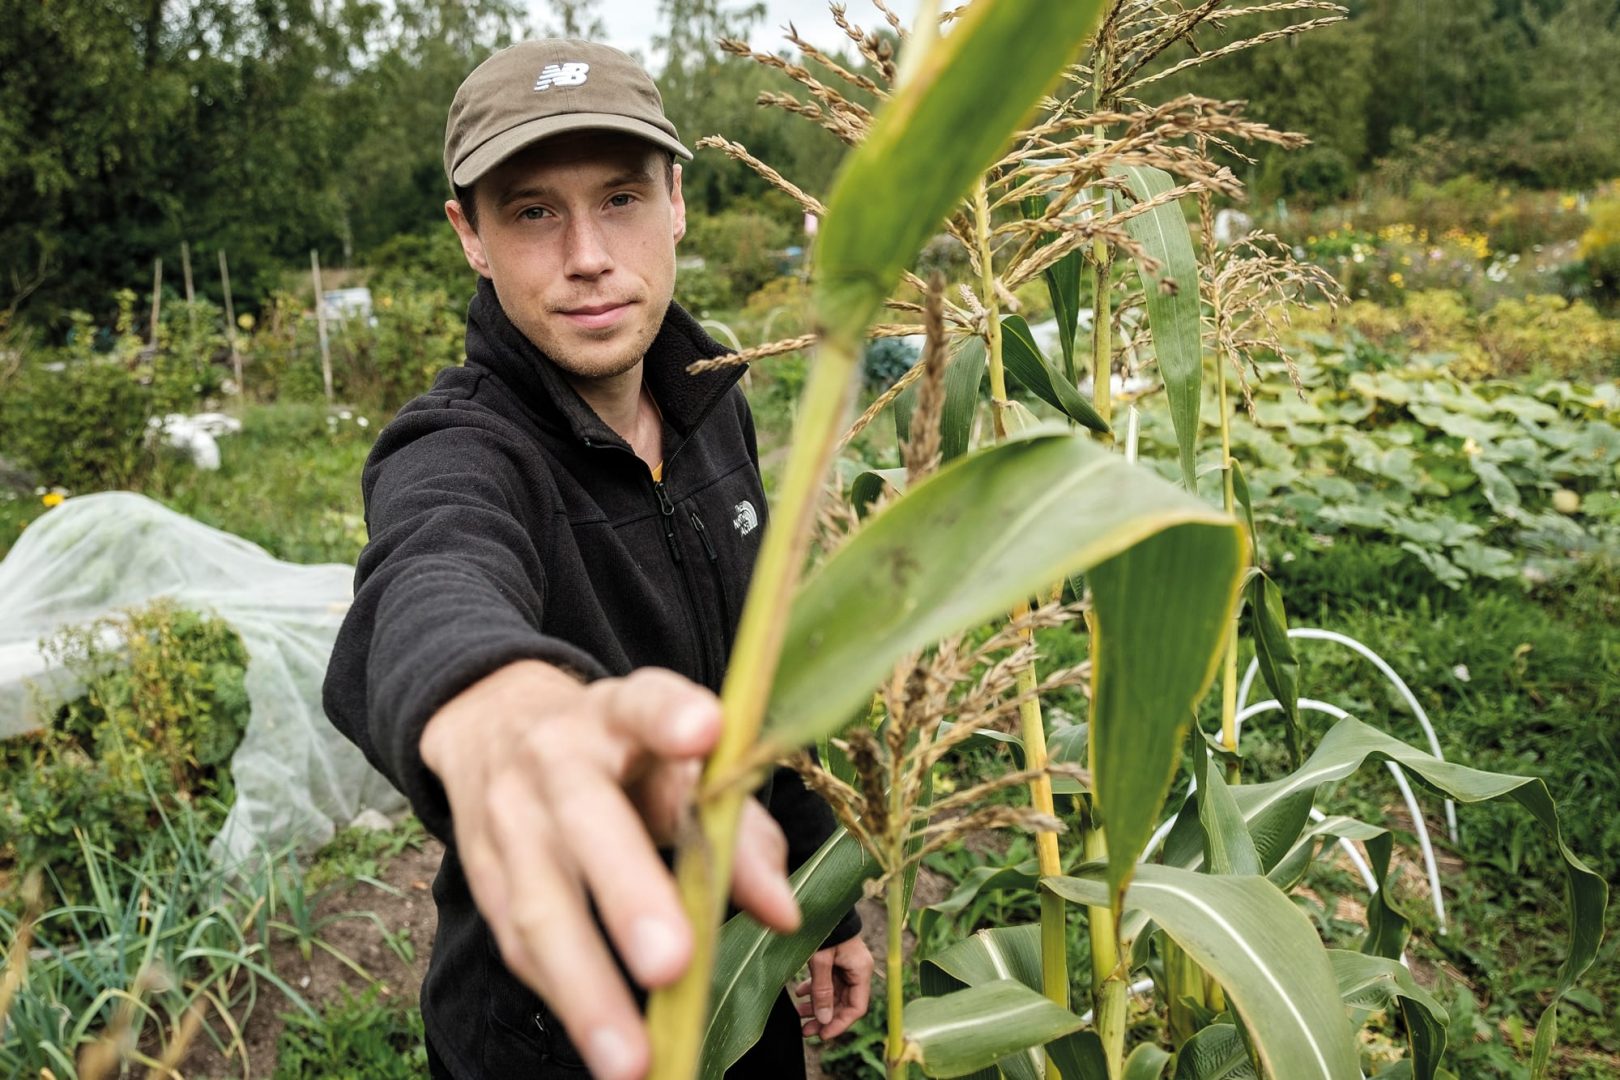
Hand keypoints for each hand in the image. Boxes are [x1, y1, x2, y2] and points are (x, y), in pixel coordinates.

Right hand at [420, 661, 800, 1079]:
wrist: (496, 724)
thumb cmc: (621, 755)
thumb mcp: (679, 765)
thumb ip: (736, 829)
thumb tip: (782, 912)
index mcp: (617, 713)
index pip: (643, 703)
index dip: (670, 716)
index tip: (704, 730)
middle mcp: (555, 757)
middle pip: (587, 818)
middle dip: (628, 893)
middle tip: (673, 961)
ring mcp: (508, 817)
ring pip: (540, 902)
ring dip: (587, 986)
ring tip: (633, 1059)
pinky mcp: (482, 874)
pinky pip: (519, 944)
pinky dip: (564, 999)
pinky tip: (606, 1048)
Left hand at [793, 936, 873, 1039]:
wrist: (820, 902)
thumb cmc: (823, 928)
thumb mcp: (820, 960)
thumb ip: (822, 990)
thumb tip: (823, 1019)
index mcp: (860, 970)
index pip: (856, 1008)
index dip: (839, 1024)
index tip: (822, 1035)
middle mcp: (857, 970)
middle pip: (844, 1004)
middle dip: (824, 1018)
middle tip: (805, 1030)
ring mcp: (846, 966)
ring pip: (834, 995)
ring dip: (818, 1006)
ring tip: (799, 1015)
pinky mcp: (836, 961)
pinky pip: (828, 983)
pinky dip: (814, 991)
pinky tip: (800, 995)